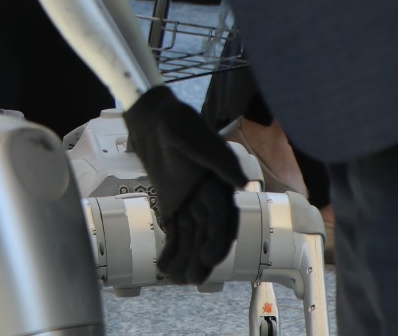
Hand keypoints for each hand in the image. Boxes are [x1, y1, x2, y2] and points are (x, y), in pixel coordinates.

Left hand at [122, 86, 244, 282]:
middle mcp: (208, 198)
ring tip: (176, 279)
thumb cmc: (180, 124)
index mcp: (220, 186)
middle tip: (193, 279)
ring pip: (191, 238)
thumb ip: (220, 161)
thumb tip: (243, 183)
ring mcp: (189, 202)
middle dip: (202, 258)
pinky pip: (174, 231)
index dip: (218, 242)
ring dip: (186, 259)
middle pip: (208, 235)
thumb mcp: (199, 140)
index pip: (224, 221)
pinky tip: (164, 266)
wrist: (155, 116)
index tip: (208, 258)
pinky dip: (171, 249)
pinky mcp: (172, 202)